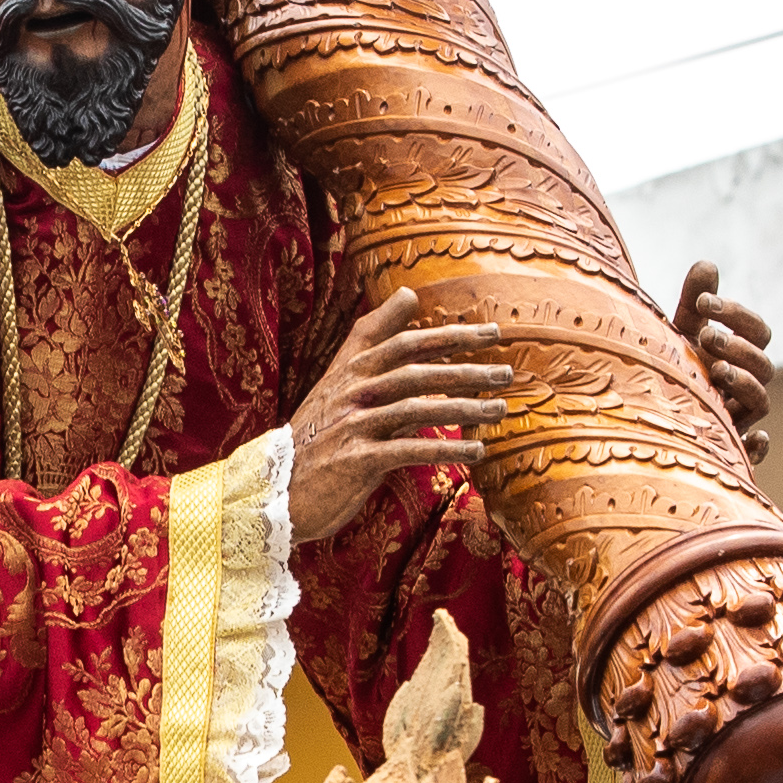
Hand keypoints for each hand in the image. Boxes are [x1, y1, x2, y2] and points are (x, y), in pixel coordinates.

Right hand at [286, 287, 511, 546]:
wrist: (276, 488)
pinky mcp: (356, 460)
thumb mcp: (341, 379)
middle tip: (506, 373)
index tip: (491, 334)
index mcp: (348, 370)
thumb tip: (409, 294)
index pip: (403, 342)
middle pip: (416, 371)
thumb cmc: (318, 435)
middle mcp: (350, 391)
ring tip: (500, 411)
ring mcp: (351, 425)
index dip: (449, 336)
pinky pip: (409, 450)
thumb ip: (374, 339)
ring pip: (416, 409)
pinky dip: (445, 449)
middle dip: (465, 370)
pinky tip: (477, 452)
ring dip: (464, 410)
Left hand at [672, 260, 773, 462]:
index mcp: (737, 354)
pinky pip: (754, 452)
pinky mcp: (726, 448)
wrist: (640, 412)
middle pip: (764, 366)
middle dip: (740, 347)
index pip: (758, 332)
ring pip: (761, 402)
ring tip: (717, 370)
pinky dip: (759, 446)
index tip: (704, 301)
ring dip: (745, 384)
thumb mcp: (679, 330)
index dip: (737, 313)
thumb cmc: (668, 366)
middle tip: (707, 336)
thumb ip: (696, 300)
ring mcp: (735, 417)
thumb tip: (708, 264)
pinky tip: (754, 438)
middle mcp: (741, 386)